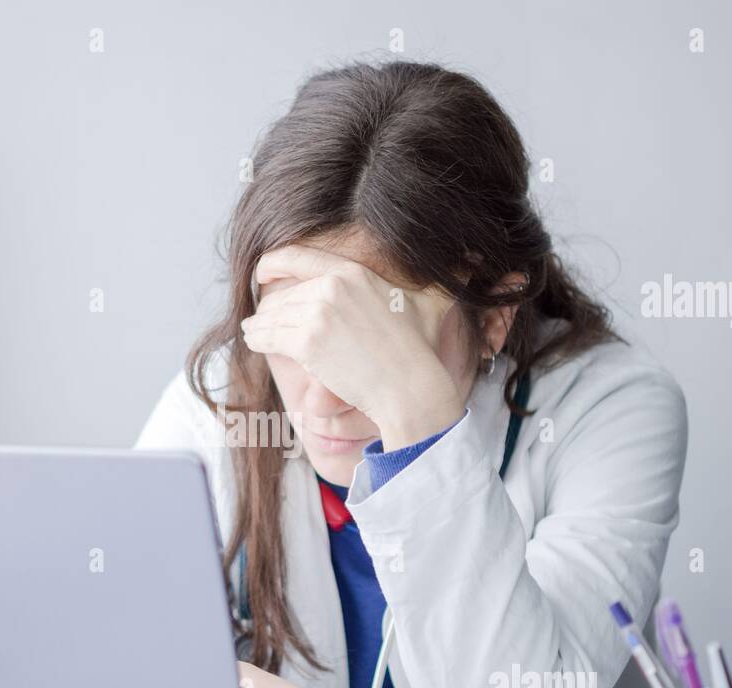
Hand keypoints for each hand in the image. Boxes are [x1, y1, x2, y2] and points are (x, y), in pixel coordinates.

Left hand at [241, 245, 466, 450]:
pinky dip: (256, 339)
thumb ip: (446, 276)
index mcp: (352, 272)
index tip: (263, 273)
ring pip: (269, 315)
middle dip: (267, 306)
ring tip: (254, 332)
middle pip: (279, 292)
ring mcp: (317, 314)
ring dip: (258, 325)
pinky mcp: (306, 343)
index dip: (271, 263)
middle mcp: (331, 286)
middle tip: (260, 318)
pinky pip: (266, 336)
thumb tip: (478, 259)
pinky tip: (254, 342)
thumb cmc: (419, 349)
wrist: (409, 387)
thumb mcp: (431, 304)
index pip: (294, 256)